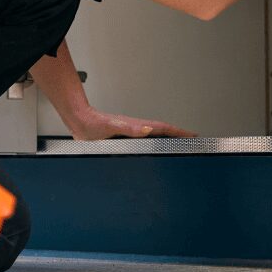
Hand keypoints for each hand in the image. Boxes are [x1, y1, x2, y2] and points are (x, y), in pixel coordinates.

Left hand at [69, 106, 196, 139]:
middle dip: (178, 135)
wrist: (78, 121)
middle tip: (192, 140)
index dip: (178, 132)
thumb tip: (147, 129)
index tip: (193, 135)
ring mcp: (130, 133)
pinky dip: (153, 144)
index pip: (162, 128)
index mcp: (136, 125)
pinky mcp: (123, 138)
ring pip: (153, 137)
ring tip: (179, 146)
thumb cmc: (91, 123)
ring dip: (167, 140)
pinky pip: (144, 142)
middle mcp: (135, 128)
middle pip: (162, 132)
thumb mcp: (111, 127)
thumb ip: (128, 128)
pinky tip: (153, 151)